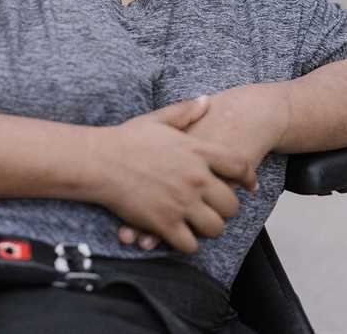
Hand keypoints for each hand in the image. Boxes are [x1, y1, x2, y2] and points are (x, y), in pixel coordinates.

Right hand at [117, 86, 281, 249]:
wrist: (98, 161)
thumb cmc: (125, 140)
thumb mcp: (158, 119)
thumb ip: (186, 111)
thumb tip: (206, 100)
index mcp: (197, 152)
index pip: (239, 166)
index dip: (248, 178)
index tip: (249, 186)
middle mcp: (195, 178)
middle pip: (231, 204)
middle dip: (226, 209)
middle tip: (217, 210)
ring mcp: (181, 203)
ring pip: (215, 228)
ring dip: (209, 228)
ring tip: (199, 225)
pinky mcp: (164, 223)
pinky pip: (190, 245)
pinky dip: (187, 244)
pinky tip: (180, 236)